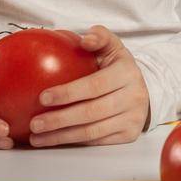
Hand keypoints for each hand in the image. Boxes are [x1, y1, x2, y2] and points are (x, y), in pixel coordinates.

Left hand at [28, 25, 151, 146]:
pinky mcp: (129, 135)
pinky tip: (53, 140)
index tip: (43, 97)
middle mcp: (134, 97)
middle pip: (92, 112)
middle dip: (59, 120)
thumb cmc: (118, 68)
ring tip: (37, 137)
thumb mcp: (113, 48)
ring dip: (61, 136)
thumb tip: (85, 39)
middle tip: (35, 123)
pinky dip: (72, 142)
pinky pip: (96, 142)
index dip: (69, 93)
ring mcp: (132, 118)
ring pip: (92, 132)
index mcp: (127, 73)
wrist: (145, 90)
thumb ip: (99, 37)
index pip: (95, 85)